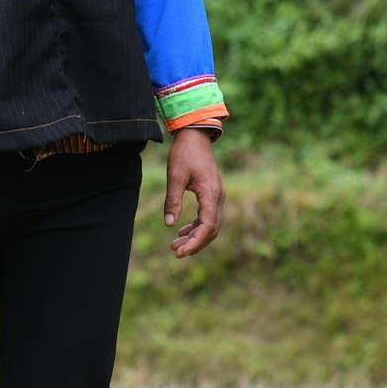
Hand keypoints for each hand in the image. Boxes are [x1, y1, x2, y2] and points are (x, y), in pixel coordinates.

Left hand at [164, 128, 224, 258]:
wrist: (196, 135)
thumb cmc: (185, 153)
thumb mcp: (175, 177)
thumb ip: (172, 201)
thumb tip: (168, 224)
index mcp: (211, 193)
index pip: (208, 226)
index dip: (195, 242)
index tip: (180, 252)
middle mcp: (218, 197)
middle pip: (211, 229)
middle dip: (195, 243)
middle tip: (175, 252)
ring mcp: (217, 195)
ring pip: (210, 224)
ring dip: (195, 236)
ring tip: (175, 245)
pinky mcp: (212, 193)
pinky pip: (208, 216)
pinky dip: (197, 226)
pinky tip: (182, 231)